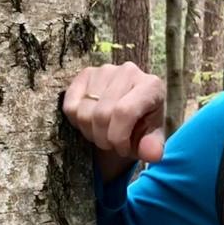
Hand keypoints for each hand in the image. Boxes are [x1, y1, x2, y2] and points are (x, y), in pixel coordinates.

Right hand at [63, 62, 165, 180]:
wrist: (131, 110)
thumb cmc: (142, 125)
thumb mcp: (152, 139)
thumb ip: (153, 147)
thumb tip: (151, 154)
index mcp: (151, 86)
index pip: (124, 112)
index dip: (118, 137)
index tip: (122, 149)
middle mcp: (128, 71)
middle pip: (101, 114)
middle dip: (103, 139)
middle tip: (111, 144)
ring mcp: (105, 70)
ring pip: (83, 112)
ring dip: (90, 132)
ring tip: (103, 132)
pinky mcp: (85, 73)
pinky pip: (70, 106)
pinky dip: (77, 121)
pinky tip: (91, 122)